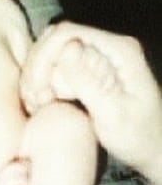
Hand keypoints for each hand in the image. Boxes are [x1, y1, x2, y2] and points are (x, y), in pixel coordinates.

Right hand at [20, 21, 161, 175]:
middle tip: (34, 100)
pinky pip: (54, 63)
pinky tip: (40, 103)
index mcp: (119, 50)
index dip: (44, 56)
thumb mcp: (114, 115)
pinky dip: (41, 81)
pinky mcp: (87, 65)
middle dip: (38, 67)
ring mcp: (95, 53)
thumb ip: (89, 81)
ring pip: (50, 50)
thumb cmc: (139, 138)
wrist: (154, 151)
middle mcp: (106, 44)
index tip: (36, 88)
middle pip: (54, 38)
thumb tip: (67, 47)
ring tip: (36, 105)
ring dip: (36, 76)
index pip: (67, 33)